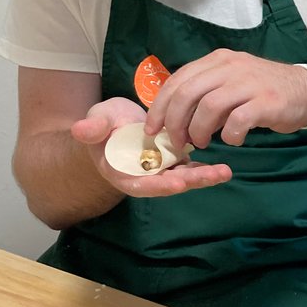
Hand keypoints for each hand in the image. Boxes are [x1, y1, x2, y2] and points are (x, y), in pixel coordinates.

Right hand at [72, 97, 233, 197]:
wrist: (114, 126)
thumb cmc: (103, 126)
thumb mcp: (96, 121)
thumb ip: (92, 127)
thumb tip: (81, 129)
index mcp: (123, 172)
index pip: (140, 184)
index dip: (158, 185)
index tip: (177, 184)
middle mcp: (145, 176)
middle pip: (169, 182)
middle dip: (192, 180)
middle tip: (215, 175)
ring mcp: (161, 170)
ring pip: (184, 176)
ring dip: (205, 175)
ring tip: (225, 171)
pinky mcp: (174, 161)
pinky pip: (191, 165)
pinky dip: (206, 165)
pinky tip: (224, 164)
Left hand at [142, 50, 306, 151]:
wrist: (306, 91)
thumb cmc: (263, 90)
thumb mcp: (231, 81)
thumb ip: (205, 92)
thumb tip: (174, 116)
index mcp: (218, 60)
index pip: (178, 80)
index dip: (160, 106)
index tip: (153, 128)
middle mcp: (231, 67)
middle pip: (187, 93)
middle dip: (175, 122)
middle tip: (176, 142)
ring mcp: (249, 83)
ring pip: (208, 107)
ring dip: (198, 130)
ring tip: (202, 143)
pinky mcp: (266, 102)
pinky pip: (237, 121)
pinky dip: (229, 135)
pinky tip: (232, 140)